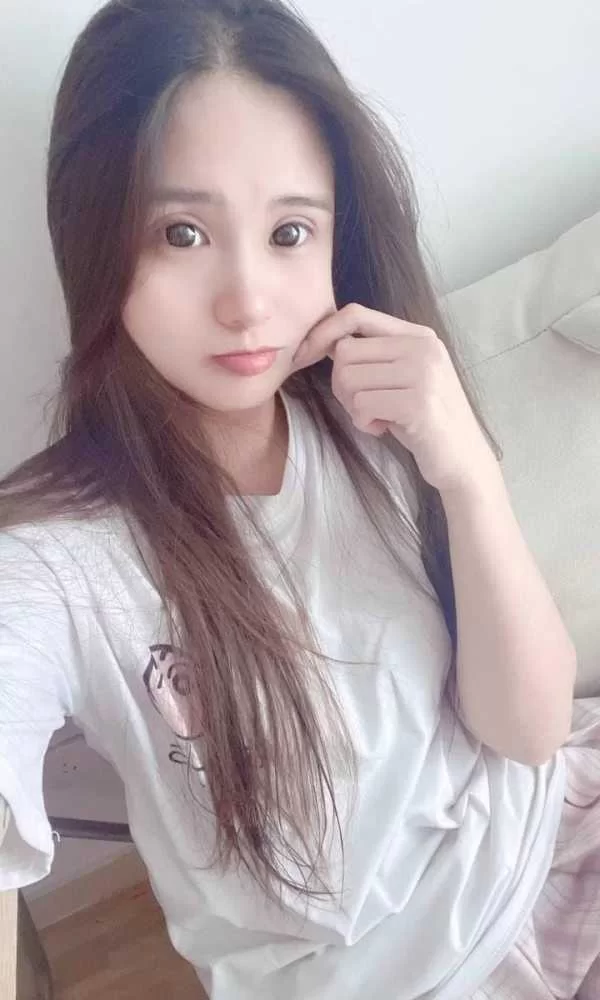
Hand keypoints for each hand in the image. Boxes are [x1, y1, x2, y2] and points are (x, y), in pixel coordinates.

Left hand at [293, 303, 498, 495]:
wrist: (463, 459)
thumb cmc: (424, 421)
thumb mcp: (403, 377)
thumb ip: (374, 356)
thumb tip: (324, 340)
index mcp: (418, 335)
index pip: (356, 314)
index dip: (323, 332)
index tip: (305, 355)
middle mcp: (422, 347)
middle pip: (345, 351)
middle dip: (341, 385)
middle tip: (362, 406)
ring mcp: (423, 374)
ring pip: (348, 379)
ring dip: (352, 407)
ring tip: (376, 418)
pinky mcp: (418, 403)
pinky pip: (361, 405)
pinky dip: (363, 423)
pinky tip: (382, 429)